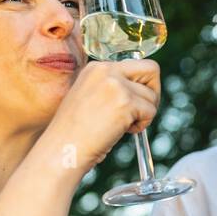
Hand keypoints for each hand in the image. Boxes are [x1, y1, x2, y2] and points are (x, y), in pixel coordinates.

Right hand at [37, 59, 161, 175]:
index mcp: (95, 68)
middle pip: (151, 69)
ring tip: (123, 125)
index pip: (134, 66)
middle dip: (153, 91)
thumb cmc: (75, 132)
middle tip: (142, 111)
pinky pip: (151, 111)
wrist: (63, 149)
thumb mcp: (89, 97)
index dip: (138, 87)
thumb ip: (111, 88)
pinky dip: (142, 125)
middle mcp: (106, 70)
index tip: (131, 104)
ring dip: (144, 114)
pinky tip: (123, 131)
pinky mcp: (125, 102)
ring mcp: (116, 85)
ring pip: (152, 95)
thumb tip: (141, 90)